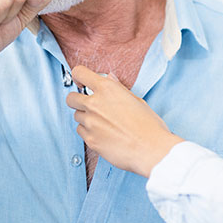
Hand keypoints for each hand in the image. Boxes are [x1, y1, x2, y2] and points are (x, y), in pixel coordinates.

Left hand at [67, 66, 182, 177]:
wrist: (151, 149)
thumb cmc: (148, 126)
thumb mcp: (136, 100)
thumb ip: (118, 88)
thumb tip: (109, 78)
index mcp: (108, 89)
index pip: (80, 73)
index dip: (79, 76)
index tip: (81, 81)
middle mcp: (95, 104)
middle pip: (71, 98)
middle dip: (78, 100)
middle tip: (89, 104)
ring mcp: (90, 122)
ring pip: (77, 116)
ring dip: (86, 118)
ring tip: (103, 123)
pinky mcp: (90, 139)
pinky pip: (81, 132)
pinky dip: (88, 132)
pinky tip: (103, 134)